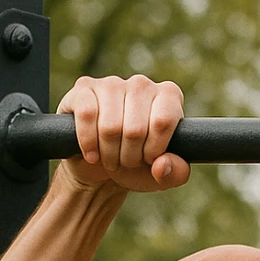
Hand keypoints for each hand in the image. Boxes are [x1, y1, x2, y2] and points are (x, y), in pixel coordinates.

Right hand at [56, 73, 190, 193]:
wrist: (103, 167)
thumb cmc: (138, 167)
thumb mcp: (163, 177)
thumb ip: (176, 174)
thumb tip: (161, 165)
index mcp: (169, 97)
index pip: (164, 121)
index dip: (153, 149)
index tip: (149, 159)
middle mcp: (142, 84)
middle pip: (135, 129)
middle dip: (130, 156)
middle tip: (127, 161)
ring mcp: (112, 83)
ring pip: (110, 126)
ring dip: (109, 153)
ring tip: (111, 158)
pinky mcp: (84, 88)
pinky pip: (86, 114)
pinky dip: (88, 142)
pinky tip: (92, 154)